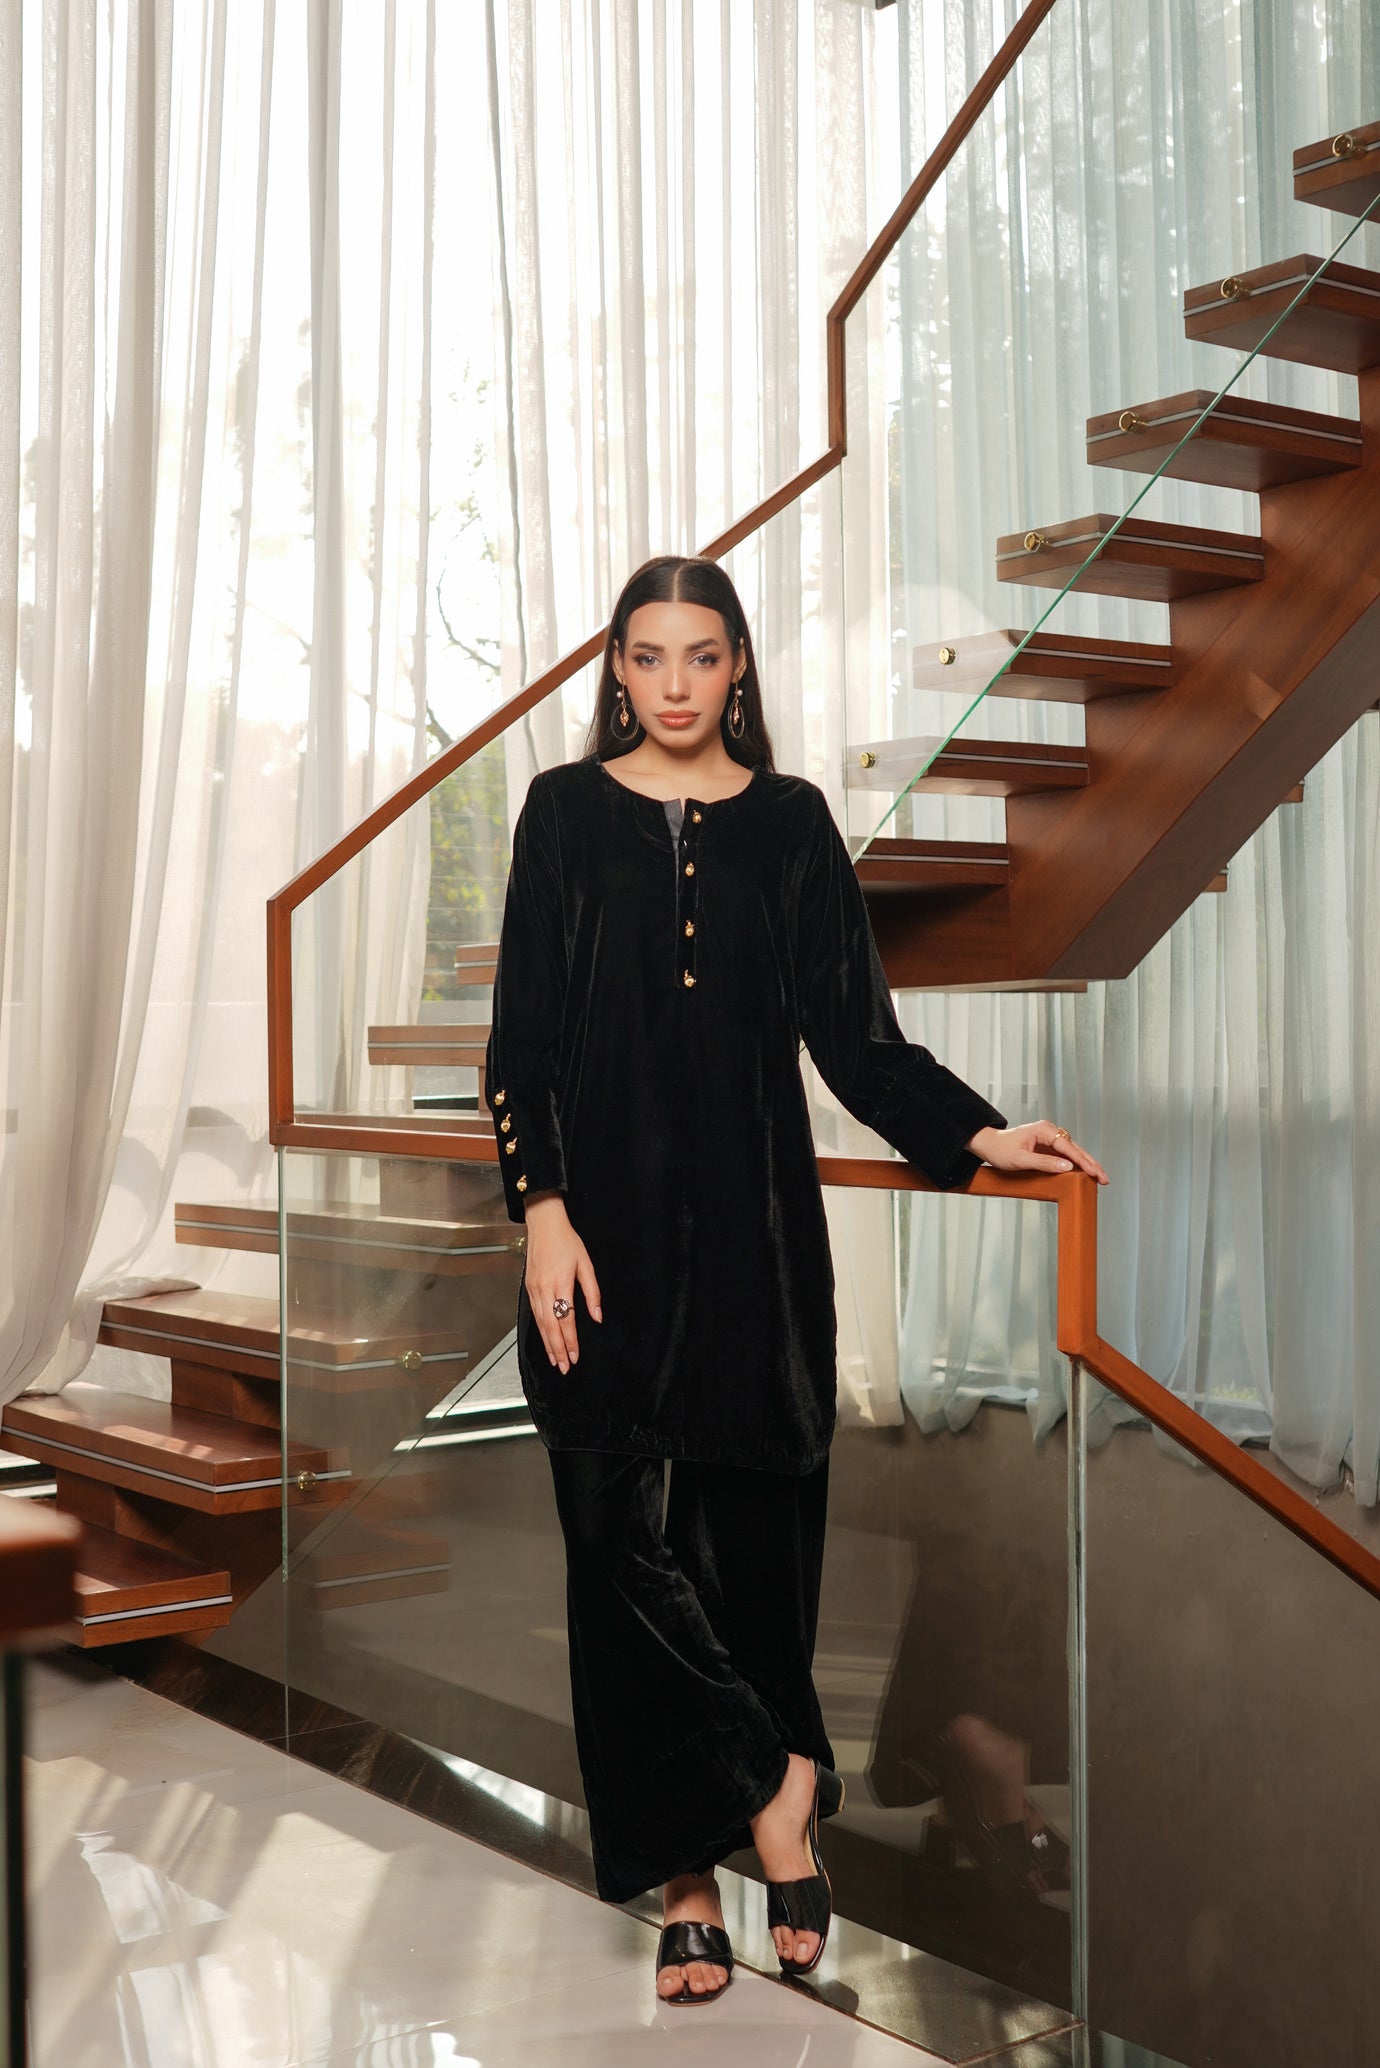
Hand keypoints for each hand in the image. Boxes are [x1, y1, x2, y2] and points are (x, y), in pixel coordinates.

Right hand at [522, 1192, 602, 1370]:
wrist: (544, 1224)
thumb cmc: (567, 1242)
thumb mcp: (585, 1263)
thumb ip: (592, 1291)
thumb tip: (597, 1317)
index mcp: (561, 1283)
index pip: (566, 1320)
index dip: (571, 1341)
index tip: (575, 1357)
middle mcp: (544, 1289)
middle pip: (551, 1327)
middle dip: (558, 1349)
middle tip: (564, 1368)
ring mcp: (534, 1289)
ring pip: (541, 1324)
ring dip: (548, 1344)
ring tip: (555, 1361)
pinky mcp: (529, 1288)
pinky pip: (535, 1315)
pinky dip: (540, 1331)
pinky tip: (546, 1340)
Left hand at [966, 1122, 1108, 1185]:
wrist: (988, 1145)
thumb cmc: (1001, 1151)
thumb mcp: (1021, 1160)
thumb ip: (1044, 1163)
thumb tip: (1068, 1166)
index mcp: (1045, 1130)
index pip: (1070, 1148)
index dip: (1084, 1162)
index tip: (1096, 1173)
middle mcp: (1050, 1131)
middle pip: (1076, 1149)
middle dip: (1091, 1164)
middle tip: (1105, 1179)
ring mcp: (1049, 1138)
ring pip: (1073, 1152)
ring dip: (1086, 1165)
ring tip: (1099, 1179)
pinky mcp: (1047, 1146)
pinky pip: (1065, 1155)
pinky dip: (1076, 1165)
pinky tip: (1085, 1174)